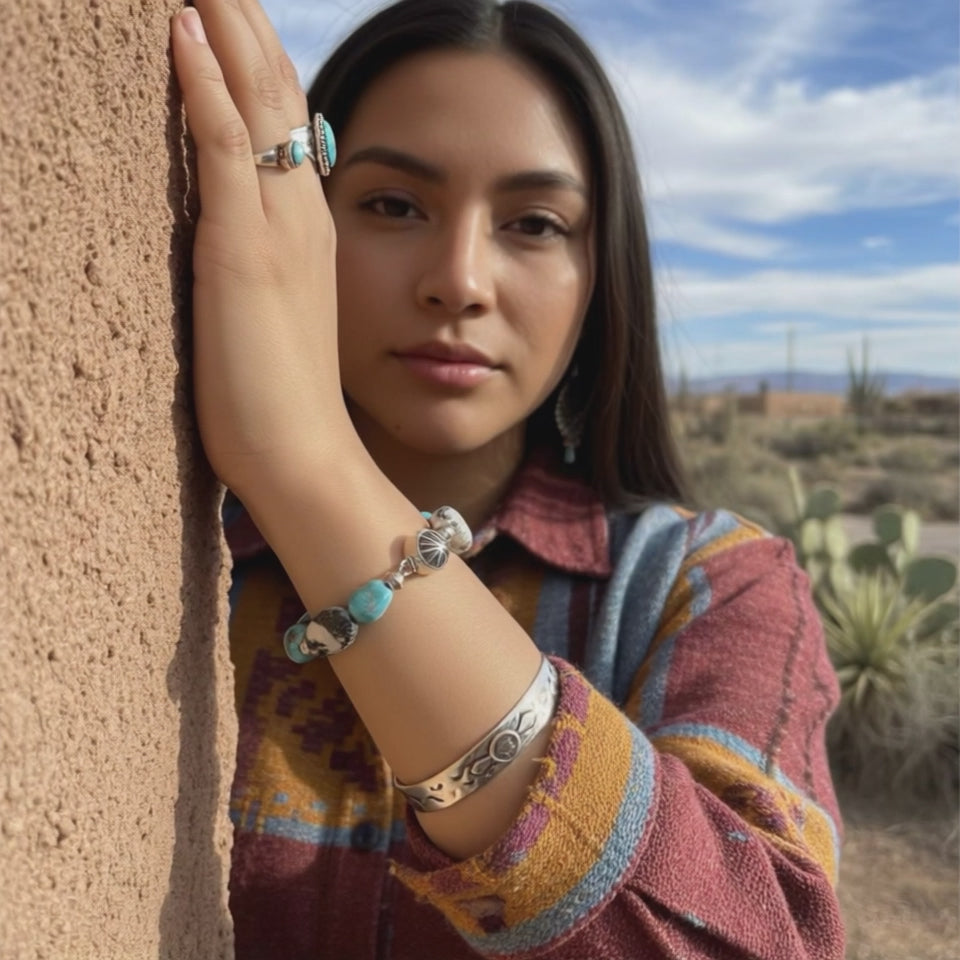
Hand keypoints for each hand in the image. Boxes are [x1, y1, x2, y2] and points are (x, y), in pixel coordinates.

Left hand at [171, 1, 350, 499]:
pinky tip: (181, 27)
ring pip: (255, 100)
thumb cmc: (282, 397)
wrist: (303, 455)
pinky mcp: (242, 251)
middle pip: (274, 89)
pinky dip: (206, 85)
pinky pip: (227, 146)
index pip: (283, 118)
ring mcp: (275, 228)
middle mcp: (299, 212)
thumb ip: (263, 260)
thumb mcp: (273, 313)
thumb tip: (236, 233)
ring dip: (224, 25)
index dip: (254, 52)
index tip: (226, 3)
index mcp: (305, 225)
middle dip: (241, 16)